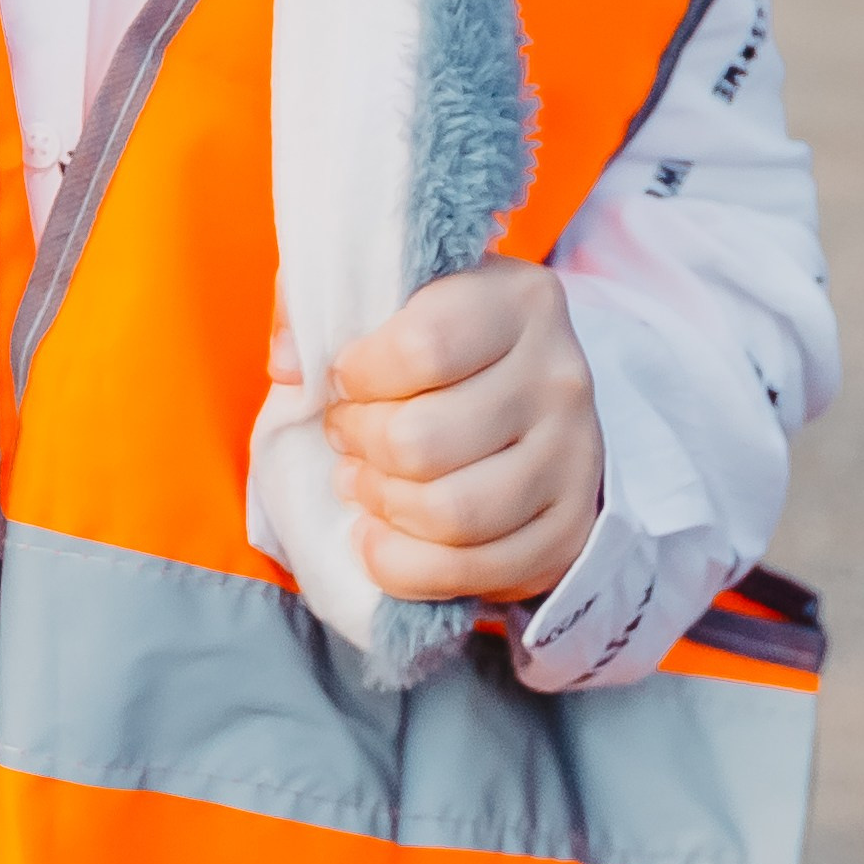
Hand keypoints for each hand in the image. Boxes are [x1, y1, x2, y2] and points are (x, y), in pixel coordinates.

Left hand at [319, 258, 602, 605]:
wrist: (530, 399)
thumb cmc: (440, 339)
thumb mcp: (386, 290)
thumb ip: (317, 303)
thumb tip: (289, 365)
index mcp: (519, 300)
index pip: (424, 348)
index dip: (359, 375)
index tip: (343, 380)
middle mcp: (560, 377)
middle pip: (424, 441)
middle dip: (360, 445)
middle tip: (346, 436)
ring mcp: (575, 459)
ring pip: (451, 514)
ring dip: (382, 506)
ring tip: (362, 482)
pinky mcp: (570, 530)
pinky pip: (474, 573)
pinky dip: (406, 567)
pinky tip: (379, 538)